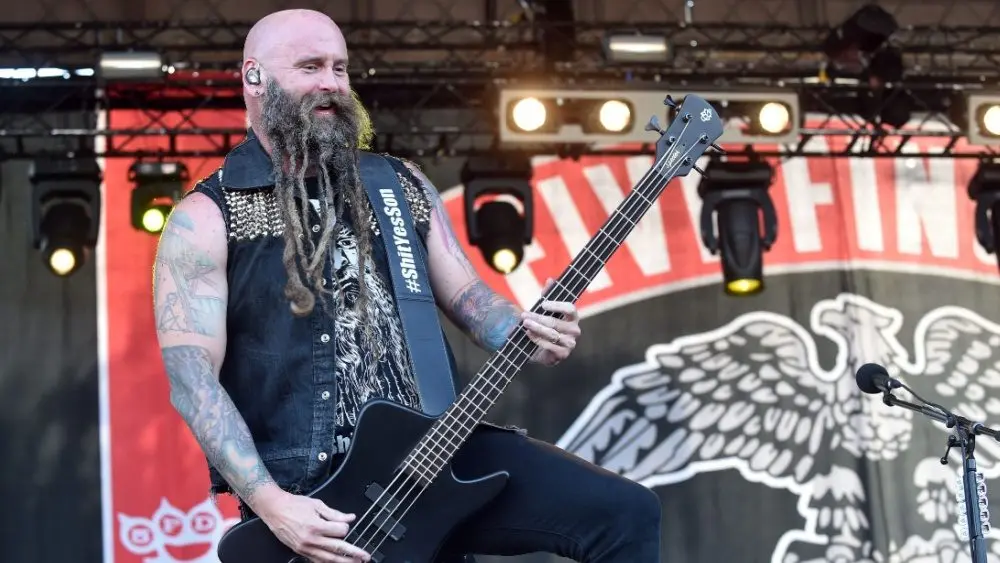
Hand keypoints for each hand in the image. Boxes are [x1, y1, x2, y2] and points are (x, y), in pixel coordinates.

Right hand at [255, 488, 370, 562]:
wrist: (275, 509)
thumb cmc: (294, 505)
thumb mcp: (317, 504)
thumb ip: (335, 514)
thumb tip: (350, 518)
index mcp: (316, 526)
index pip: (340, 532)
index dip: (346, 527)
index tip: (345, 524)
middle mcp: (311, 539)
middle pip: (337, 549)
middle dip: (353, 554)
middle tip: (365, 557)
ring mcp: (305, 547)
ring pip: (328, 558)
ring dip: (343, 561)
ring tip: (355, 562)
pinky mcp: (301, 551)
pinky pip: (317, 560)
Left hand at [520, 278, 580, 366]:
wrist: (542, 347)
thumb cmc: (546, 325)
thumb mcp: (546, 309)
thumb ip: (548, 295)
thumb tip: (550, 280)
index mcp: (573, 317)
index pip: (570, 309)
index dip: (557, 306)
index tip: (542, 304)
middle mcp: (575, 330)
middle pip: (556, 322)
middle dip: (538, 318)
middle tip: (524, 314)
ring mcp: (570, 343)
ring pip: (552, 334)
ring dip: (536, 328)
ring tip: (525, 323)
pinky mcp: (563, 354)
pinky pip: (550, 346)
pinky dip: (537, 339)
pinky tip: (528, 334)